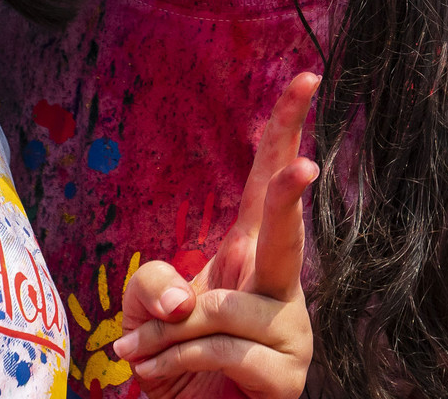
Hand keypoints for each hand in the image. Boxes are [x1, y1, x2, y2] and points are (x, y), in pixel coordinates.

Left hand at [111, 72, 320, 398]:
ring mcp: (291, 328)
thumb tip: (188, 302)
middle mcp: (278, 283)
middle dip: (288, 196)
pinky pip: (221, 351)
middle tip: (304, 168)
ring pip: (218, 310)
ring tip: (140, 359)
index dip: (287, 128)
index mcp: (248, 251)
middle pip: (284, 231)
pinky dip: (176, 362)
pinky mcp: (288, 374)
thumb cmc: (173, 356)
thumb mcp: (144, 310)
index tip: (306, 77)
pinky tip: (163, 377)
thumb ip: (153, 285)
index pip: (266, 179)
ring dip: (163, 337)